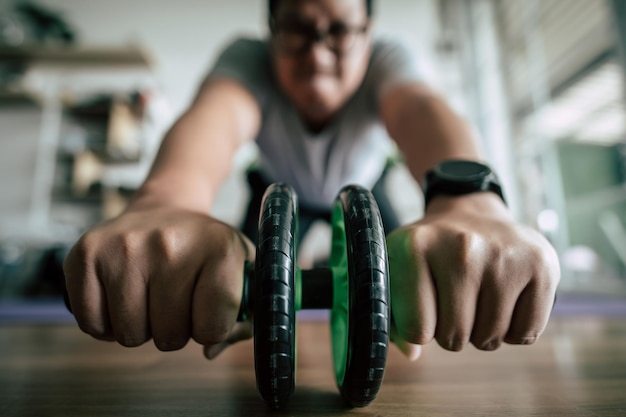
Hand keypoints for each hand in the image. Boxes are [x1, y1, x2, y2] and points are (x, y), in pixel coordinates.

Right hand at [63, 207, 253, 355]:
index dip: (210, 330)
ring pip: (129, 335)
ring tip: (148, 296)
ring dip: (139, 327)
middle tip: (174, 300)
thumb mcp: (240, 273)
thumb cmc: (204, 251)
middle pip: (169, 336)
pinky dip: (105, 323)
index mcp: (219, 248)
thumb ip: (242, 320)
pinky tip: (120, 296)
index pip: (213, 328)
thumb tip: (210, 351)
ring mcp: (125, 246)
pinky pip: (91, 324)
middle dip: (174, 330)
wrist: (164, 210)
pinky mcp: (87, 253)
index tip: (207, 308)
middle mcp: (171, 244)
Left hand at [386, 193, 559, 355]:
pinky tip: (505, 300)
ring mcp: (504, 254)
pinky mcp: (542, 264)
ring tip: (477, 297)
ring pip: (490, 339)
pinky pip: (527, 334)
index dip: (420, 329)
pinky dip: (515, 330)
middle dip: (451, 331)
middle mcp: (460, 247)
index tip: (424, 305)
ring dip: (482, 331)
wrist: (470, 214)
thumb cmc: (429, 253)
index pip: (417, 330)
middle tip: (453, 301)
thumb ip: (393, 316)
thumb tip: (412, 352)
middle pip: (454, 337)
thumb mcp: (396, 270)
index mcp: (414, 247)